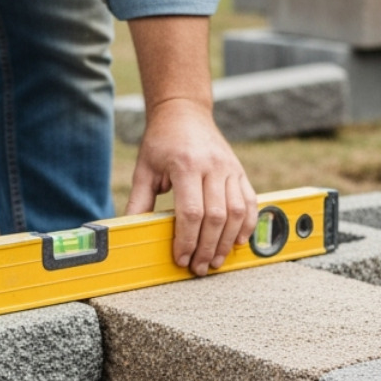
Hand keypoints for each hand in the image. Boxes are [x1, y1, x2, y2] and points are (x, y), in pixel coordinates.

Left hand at [126, 97, 258, 275]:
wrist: (183, 111)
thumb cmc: (161, 141)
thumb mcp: (144, 169)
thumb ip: (139, 201)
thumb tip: (130, 232)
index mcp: (185, 165)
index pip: (191, 212)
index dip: (187, 240)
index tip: (181, 258)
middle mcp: (212, 166)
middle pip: (216, 217)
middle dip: (208, 248)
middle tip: (199, 268)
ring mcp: (229, 168)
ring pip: (237, 212)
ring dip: (227, 241)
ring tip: (216, 260)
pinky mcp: (239, 171)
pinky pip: (250, 202)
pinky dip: (247, 224)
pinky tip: (238, 241)